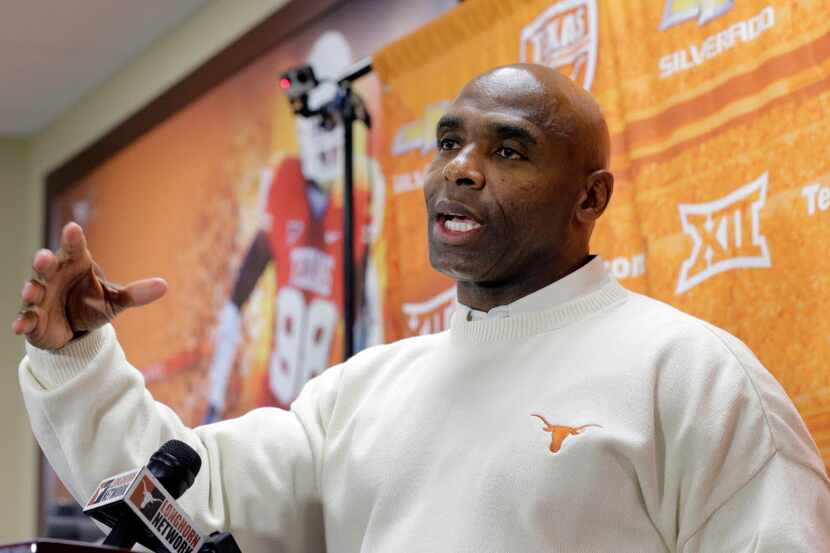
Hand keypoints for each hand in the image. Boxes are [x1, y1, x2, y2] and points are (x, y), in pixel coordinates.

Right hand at [11, 222, 167, 349]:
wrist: (76, 328)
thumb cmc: (93, 302)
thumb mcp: (116, 299)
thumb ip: (135, 293)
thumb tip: (164, 286)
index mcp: (75, 265)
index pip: (74, 248)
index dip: (73, 239)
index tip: (73, 229)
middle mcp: (54, 276)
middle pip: (46, 265)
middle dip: (43, 262)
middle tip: (43, 260)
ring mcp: (41, 296)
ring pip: (33, 289)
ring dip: (31, 290)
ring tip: (32, 292)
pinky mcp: (34, 318)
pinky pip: (26, 318)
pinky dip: (23, 321)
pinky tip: (21, 326)